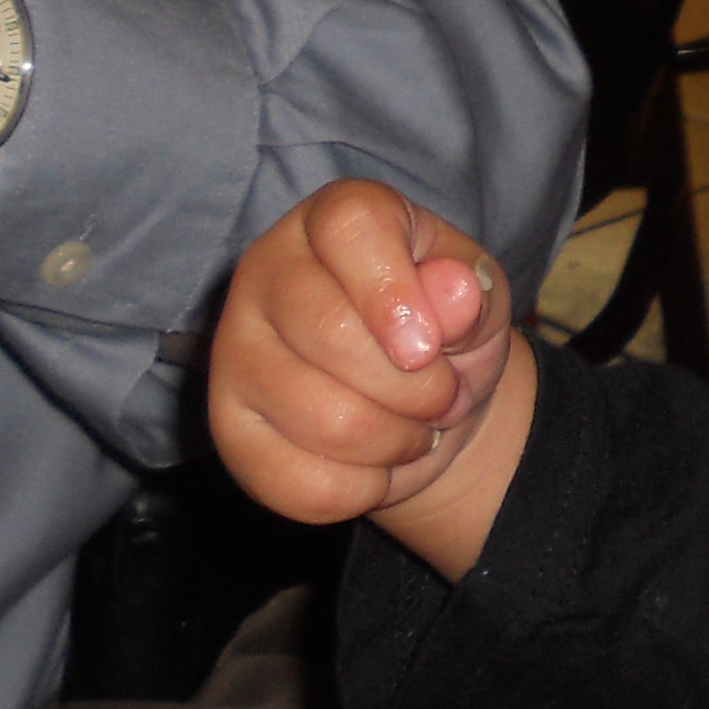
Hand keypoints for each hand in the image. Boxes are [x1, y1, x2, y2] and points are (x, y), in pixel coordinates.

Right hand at [209, 179, 530, 567]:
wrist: (423, 409)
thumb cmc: (444, 334)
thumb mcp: (479, 300)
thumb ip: (469, 292)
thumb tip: (452, 291)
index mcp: (334, 220)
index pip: (351, 227)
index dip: (395, 290)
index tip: (429, 346)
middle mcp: (266, 271)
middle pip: (331, 331)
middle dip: (418, 386)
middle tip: (444, 395)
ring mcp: (234, 352)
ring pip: (326, 418)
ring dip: (399, 440)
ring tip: (416, 426)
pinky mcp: (229, 429)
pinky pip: (304, 483)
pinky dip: (366, 488)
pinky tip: (375, 463)